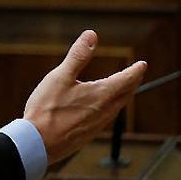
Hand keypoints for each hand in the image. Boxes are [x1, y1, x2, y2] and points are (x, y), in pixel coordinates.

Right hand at [23, 30, 145, 164]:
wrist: (38, 144)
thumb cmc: (47, 109)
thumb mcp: (60, 76)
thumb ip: (78, 56)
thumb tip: (92, 35)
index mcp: (101, 95)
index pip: (126, 80)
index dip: (135, 71)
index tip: (142, 64)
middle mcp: (104, 111)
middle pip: (126, 95)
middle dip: (133, 83)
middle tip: (137, 75)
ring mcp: (98, 125)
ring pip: (117, 107)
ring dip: (123, 96)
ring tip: (123, 89)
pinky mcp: (89, 134)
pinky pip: (107, 118)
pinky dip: (112, 107)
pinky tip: (102, 108)